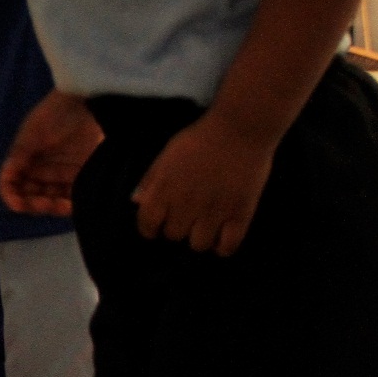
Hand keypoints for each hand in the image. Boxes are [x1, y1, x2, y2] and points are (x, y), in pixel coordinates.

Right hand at [0, 90, 102, 217]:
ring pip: (50, 200)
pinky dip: (70, 204)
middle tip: (45, 204)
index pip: (10, 184)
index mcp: (22, 160)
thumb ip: (20, 155)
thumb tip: (6, 175)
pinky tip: (72, 204)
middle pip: (30, 196)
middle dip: (34, 205)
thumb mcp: (34, 133)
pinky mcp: (79, 175)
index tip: (18, 204)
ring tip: (62, 206)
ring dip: (53, 208)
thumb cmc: (56, 114)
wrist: (88, 103)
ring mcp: (59, 174)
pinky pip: (71, 196)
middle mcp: (38, 170)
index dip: (11, 196)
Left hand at [132, 114, 271, 256]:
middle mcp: (184, 206)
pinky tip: (223, 236)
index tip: (157, 223)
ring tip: (206, 226)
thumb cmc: (199, 139)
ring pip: (198, 245)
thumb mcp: (166, 155)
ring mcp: (213, 213)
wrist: (239, 129)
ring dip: (199, 238)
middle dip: (177, 228)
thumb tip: (138, 202)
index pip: (146, 225)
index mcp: (163, 191)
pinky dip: (223, 246)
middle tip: (186, 217)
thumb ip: (151, 180)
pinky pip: (227, 247)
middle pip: (173, 235)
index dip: (150, 227)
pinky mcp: (239, 215)